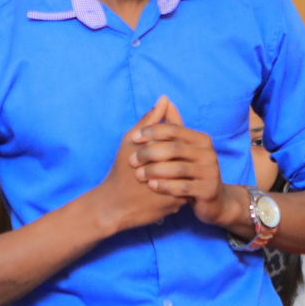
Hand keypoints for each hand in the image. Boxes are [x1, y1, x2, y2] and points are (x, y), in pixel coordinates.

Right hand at [90, 97, 185, 234]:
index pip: (178, 136)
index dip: (175, 139)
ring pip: (191, 173)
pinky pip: (188, 191)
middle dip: (182, 157)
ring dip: (187, 171)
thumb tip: (165, 99)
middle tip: (172, 161)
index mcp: (156, 149)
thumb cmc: (121, 170)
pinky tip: (175, 186)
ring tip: (175, 172)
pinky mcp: (174, 204)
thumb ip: (149, 120)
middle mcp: (167, 168)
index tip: (165, 147)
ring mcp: (172, 187)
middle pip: (186, 155)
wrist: (113, 205)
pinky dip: (184, 187)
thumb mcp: (130, 141)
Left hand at [129, 99, 244, 230]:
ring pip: (178, 168)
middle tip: (132, 160)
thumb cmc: (191, 170)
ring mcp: (210, 172)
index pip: (173, 129)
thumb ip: (172, 125)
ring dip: (155, 171)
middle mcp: (208, 153)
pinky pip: (183, 187)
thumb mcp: (182, 148)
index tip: (133, 138)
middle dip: (150, 153)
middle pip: (174, 148)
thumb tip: (163, 99)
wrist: (212, 200)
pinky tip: (152, 186)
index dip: (152, 131)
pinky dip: (165, 186)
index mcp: (201, 139)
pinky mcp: (208, 190)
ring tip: (139, 175)